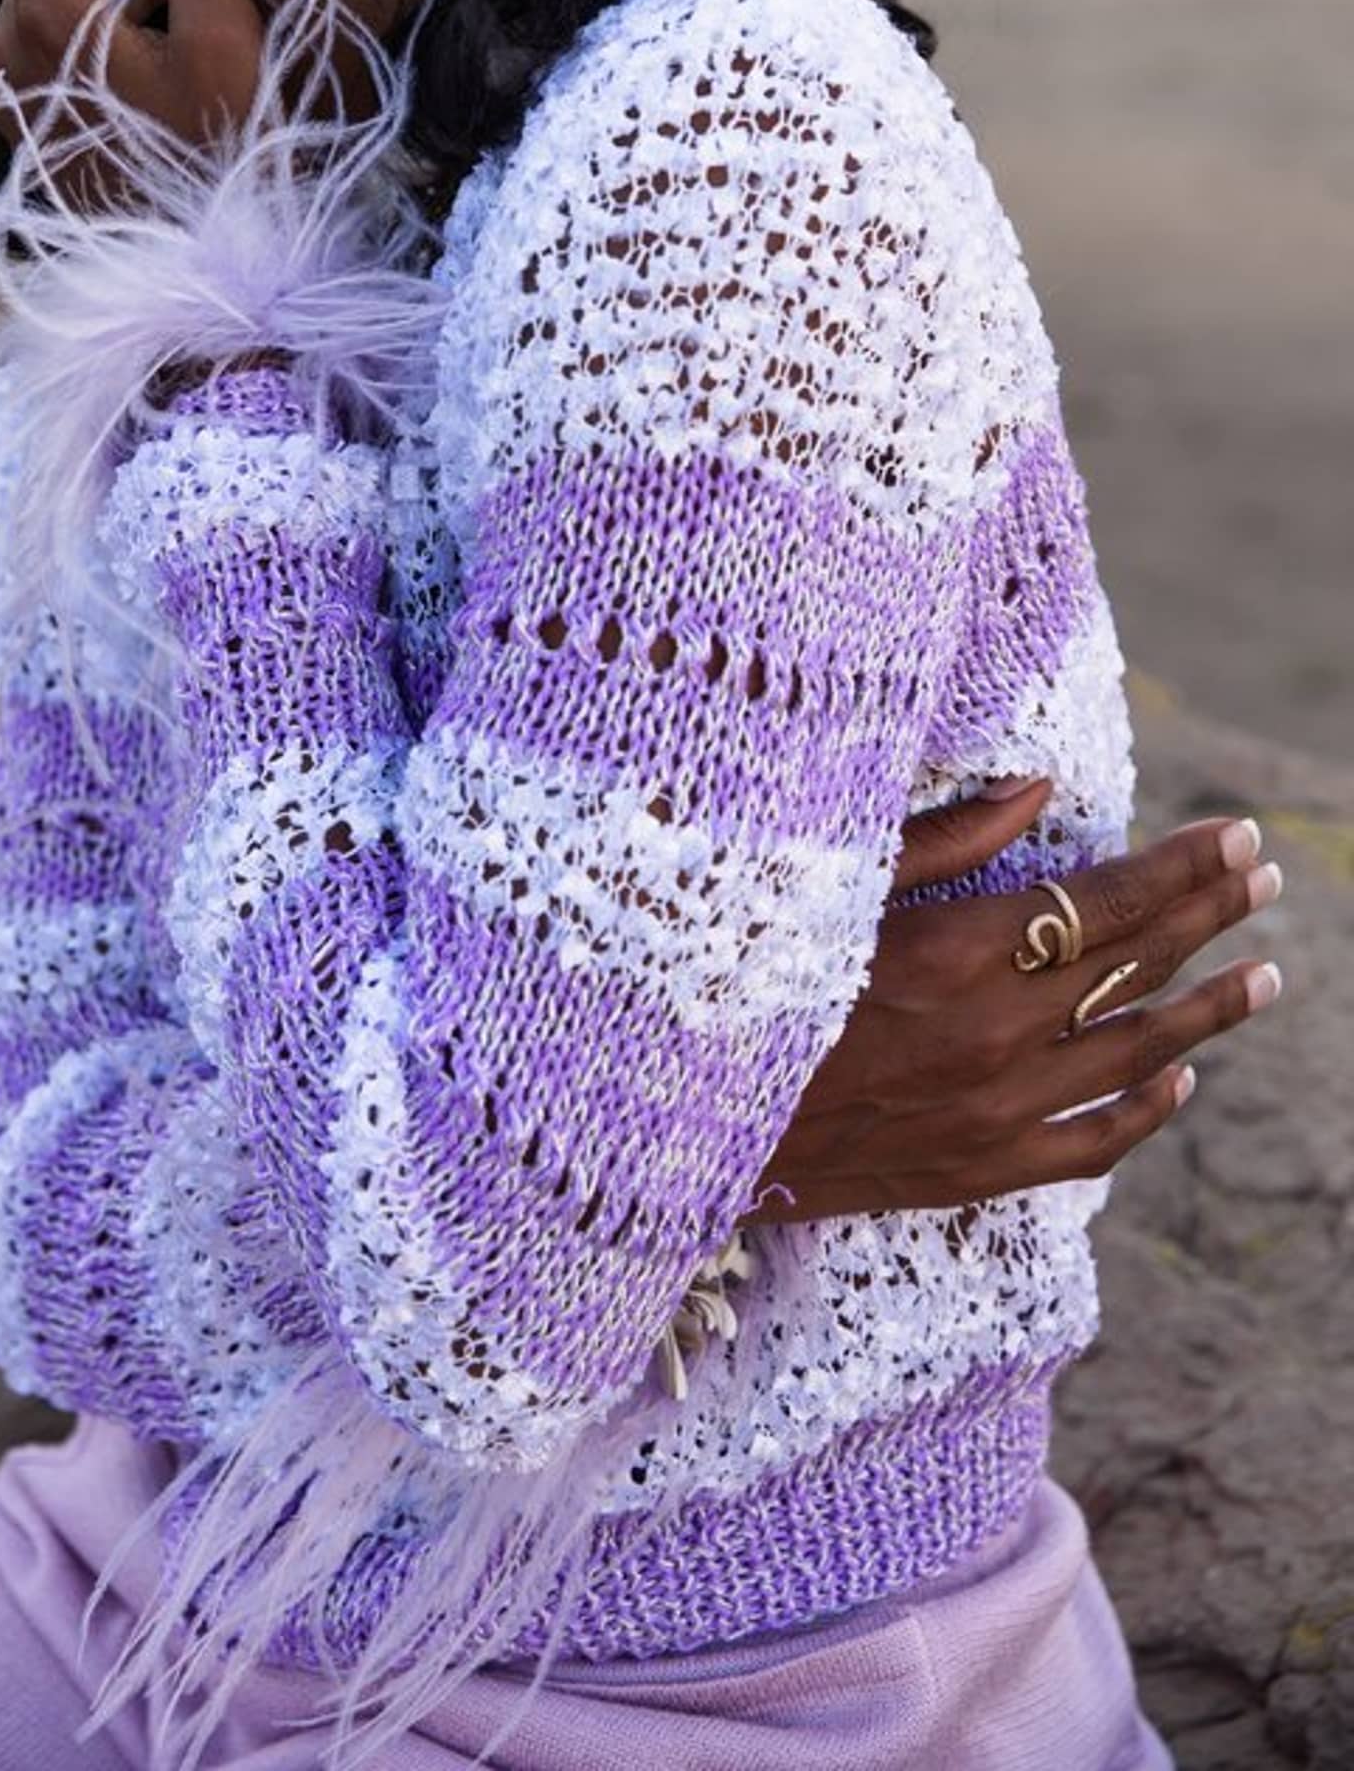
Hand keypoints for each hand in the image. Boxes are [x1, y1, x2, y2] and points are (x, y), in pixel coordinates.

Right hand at [750, 783, 1282, 1221]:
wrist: (692, 1123)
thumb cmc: (748, 978)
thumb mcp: (835, 886)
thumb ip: (944, 838)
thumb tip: (1039, 790)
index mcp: (958, 950)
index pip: (1106, 899)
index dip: (1182, 867)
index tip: (1236, 837)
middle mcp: (994, 1033)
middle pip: (1135, 965)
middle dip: (1211, 916)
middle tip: (1265, 880)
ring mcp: (994, 1110)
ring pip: (1137, 1053)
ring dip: (1210, 1010)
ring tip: (1267, 976)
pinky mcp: (977, 1169)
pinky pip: (1092, 1143)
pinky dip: (1148, 1109)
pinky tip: (1182, 1080)